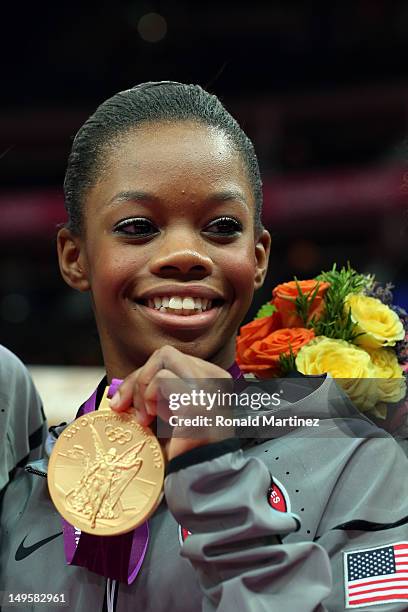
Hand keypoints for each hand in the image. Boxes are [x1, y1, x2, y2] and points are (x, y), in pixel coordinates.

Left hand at [109, 345, 232, 460]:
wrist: (201, 478)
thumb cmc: (186, 450)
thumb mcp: (169, 412)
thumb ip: (153, 394)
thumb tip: (118, 391)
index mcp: (212, 378)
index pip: (171, 359)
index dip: (142, 375)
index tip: (124, 400)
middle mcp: (216, 377)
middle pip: (165, 354)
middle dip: (139, 379)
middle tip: (132, 409)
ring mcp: (208, 386)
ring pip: (163, 360)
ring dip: (145, 390)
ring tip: (149, 417)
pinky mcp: (196, 398)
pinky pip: (162, 380)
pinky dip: (151, 397)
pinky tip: (157, 420)